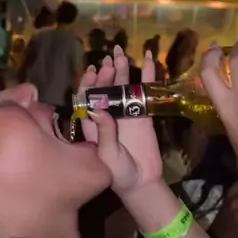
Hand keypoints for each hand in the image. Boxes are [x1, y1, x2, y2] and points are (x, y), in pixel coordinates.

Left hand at [79, 46, 162, 194]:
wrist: (141, 183)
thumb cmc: (118, 173)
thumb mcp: (107, 156)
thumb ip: (104, 133)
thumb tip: (100, 109)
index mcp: (93, 123)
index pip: (87, 98)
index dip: (88, 84)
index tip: (91, 72)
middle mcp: (108, 114)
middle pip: (105, 88)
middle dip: (105, 73)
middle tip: (108, 59)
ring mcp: (127, 112)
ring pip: (123, 86)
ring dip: (122, 70)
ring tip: (120, 54)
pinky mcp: (144, 114)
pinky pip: (145, 91)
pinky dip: (148, 75)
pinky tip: (149, 58)